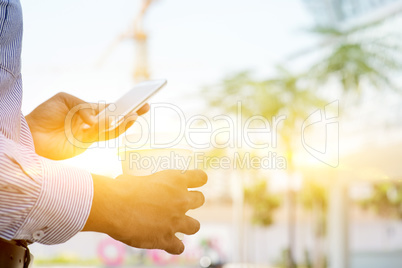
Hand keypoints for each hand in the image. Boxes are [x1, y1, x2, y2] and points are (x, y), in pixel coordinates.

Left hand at [26, 92, 148, 159]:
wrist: (29, 135)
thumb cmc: (44, 115)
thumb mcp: (64, 100)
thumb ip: (84, 107)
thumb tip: (95, 121)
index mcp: (87, 111)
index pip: (109, 107)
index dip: (123, 104)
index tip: (138, 99)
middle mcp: (91, 123)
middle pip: (115, 118)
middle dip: (131, 113)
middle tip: (145, 106)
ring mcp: (89, 134)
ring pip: (112, 128)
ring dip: (124, 122)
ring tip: (135, 115)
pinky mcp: (86, 144)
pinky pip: (101, 136)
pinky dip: (110, 129)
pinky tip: (116, 121)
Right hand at [83, 169, 206, 253]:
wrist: (115, 207)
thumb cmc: (121, 188)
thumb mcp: (138, 178)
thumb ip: (144, 183)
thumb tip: (134, 186)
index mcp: (176, 180)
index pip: (200, 177)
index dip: (198, 179)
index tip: (193, 182)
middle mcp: (181, 200)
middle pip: (200, 199)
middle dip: (193, 201)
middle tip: (180, 203)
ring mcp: (176, 221)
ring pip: (195, 226)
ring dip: (187, 225)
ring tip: (176, 225)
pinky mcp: (166, 238)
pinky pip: (179, 247)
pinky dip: (174, 246)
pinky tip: (167, 243)